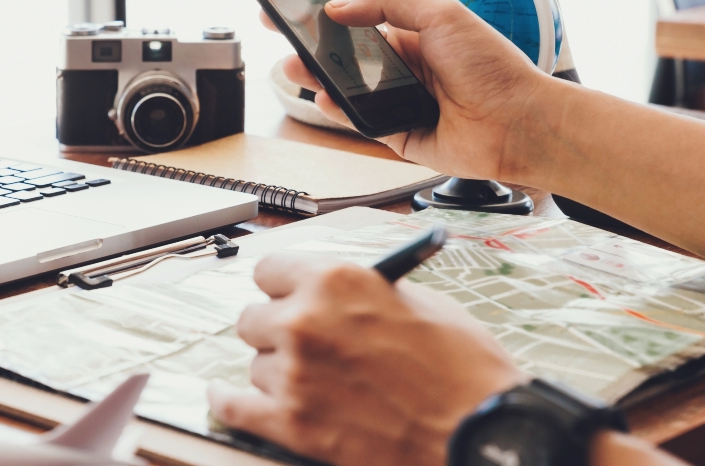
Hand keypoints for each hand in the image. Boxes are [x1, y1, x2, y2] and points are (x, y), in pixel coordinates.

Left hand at [208, 255, 524, 465]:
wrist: (481, 432)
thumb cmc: (463, 368)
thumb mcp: (417, 302)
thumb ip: (362, 291)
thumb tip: (333, 292)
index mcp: (335, 280)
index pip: (269, 271)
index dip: (281, 286)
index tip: (283, 295)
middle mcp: (304, 320)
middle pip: (253, 318)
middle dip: (276, 330)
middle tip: (300, 343)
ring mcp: (293, 373)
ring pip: (255, 365)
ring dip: (278, 372)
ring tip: (315, 383)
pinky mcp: (292, 423)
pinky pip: (233, 408)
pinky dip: (227, 404)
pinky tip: (223, 398)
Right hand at [273, 0, 560, 181]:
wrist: (518, 124)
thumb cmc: (493, 67)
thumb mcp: (442, 15)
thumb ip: (388, 3)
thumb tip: (339, 7)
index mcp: (414, 26)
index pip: (363, 0)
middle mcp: (402, 60)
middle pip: (344, 42)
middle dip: (309, 32)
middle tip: (276, 21)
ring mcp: (395, 95)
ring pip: (343, 81)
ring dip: (316, 71)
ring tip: (294, 63)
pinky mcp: (394, 130)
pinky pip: (355, 119)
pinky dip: (336, 109)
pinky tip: (324, 97)